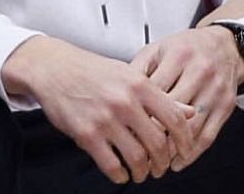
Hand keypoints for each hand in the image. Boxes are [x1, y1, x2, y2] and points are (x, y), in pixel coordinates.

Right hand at [1, 36, 197, 184]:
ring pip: (137, 158)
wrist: (53, 68)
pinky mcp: (86, 134)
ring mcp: (105, 119)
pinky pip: (111, 164)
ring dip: (143, 172)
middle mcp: (125, 102)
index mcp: (139, 85)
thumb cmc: (92, 71)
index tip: (185, 151)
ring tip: (141, 173)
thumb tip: (189, 112)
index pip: (175, 118)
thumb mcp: (129, 74)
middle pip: (158, 143)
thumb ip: (159, 95)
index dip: (185, 140)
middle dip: (163, 162)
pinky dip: (120, 175)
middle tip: (161, 167)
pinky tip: (121, 174)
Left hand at [129, 26, 243, 172]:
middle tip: (136, 150)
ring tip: (154, 161)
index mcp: (178, 56)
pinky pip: (209, 135)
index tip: (124, 129)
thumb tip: (120, 95)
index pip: (155, 91)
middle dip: (153, 134)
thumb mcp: (158, 50)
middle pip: (173, 111)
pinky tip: (178, 160)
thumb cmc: (184, 48)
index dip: (138, 112)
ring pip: (191, 128)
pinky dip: (192, 152)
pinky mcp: (226, 106)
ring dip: (172, 149)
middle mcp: (199, 72)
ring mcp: (215, 91)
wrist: (223, 45)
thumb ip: (138, 70)